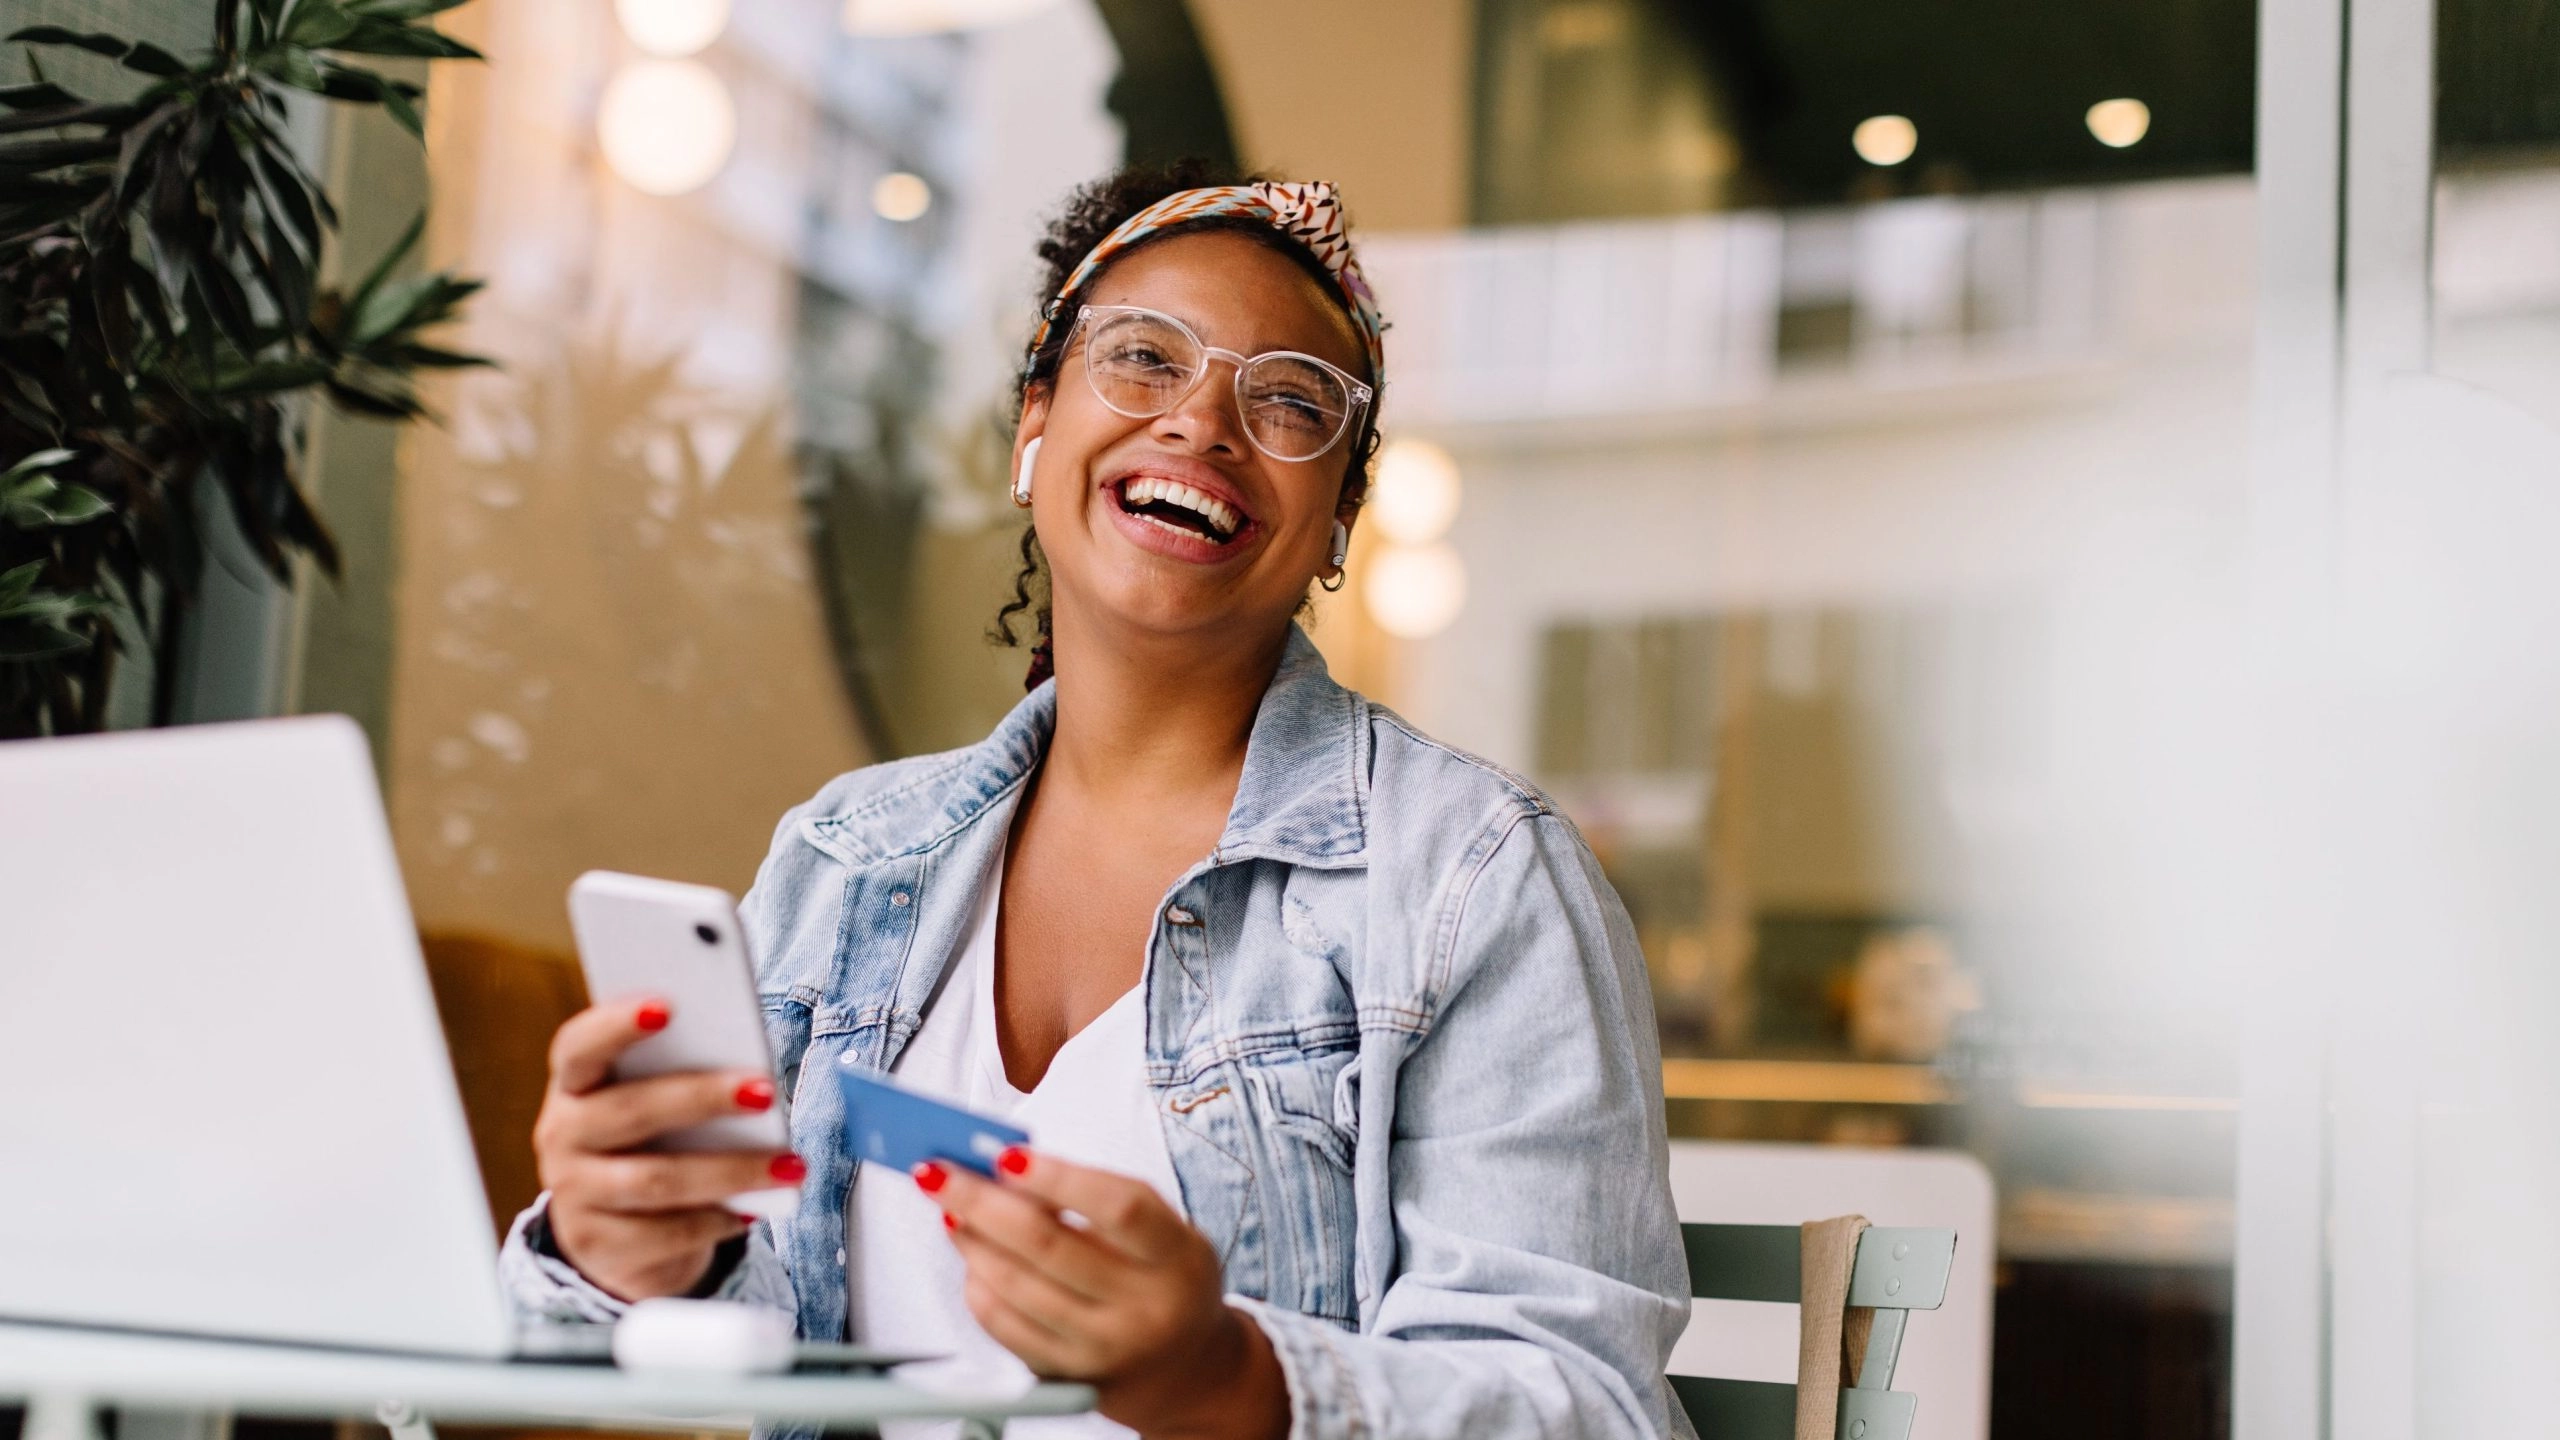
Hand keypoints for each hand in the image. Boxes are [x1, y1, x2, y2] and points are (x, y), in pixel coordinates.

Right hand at [530, 996, 802, 1301]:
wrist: (616, 1234)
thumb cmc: (651, 1143)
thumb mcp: (656, 1103)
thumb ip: (682, 1076)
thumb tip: (749, 1070)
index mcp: (574, 1084)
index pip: (579, 1046)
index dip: (616, 1024)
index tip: (667, 1006)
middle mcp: (561, 1135)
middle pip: (631, 1111)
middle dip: (703, 1098)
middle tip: (766, 1091)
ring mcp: (574, 1194)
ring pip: (656, 1180)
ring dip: (731, 1169)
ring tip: (790, 1164)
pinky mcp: (599, 1246)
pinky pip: (666, 1234)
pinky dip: (717, 1219)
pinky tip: (756, 1208)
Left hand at [918, 1150, 1289, 1439]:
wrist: (1184, 1367)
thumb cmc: (1162, 1278)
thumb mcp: (1161, 1231)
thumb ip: (1099, 1197)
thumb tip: (1009, 1166)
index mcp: (1176, 1257)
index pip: (1120, 1209)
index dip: (1060, 1179)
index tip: (1007, 1155)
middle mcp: (1143, 1308)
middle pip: (1050, 1247)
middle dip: (983, 1202)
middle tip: (940, 1172)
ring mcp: (1102, 1349)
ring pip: (1016, 1288)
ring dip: (971, 1241)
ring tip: (950, 1208)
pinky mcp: (1065, 1377)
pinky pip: (1004, 1327)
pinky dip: (977, 1285)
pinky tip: (972, 1258)